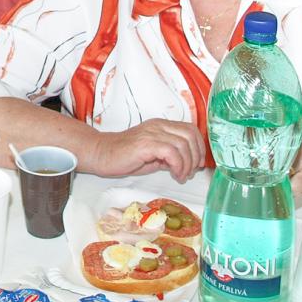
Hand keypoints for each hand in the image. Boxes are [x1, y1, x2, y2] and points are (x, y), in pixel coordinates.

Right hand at [87, 119, 206, 181]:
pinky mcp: (145, 144)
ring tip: (180, 175)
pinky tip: (174, 174)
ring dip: (187, 164)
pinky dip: (178, 166)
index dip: (199, 147)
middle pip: (190, 135)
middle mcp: (158, 126)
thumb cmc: (125, 156)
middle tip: (190, 172)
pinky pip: (171, 153)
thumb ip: (170, 154)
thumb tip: (188, 164)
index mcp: (161, 126)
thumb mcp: (153, 154)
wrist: (101, 154)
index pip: (190, 129)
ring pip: (183, 145)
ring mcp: (152, 133)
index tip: (197, 164)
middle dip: (196, 157)